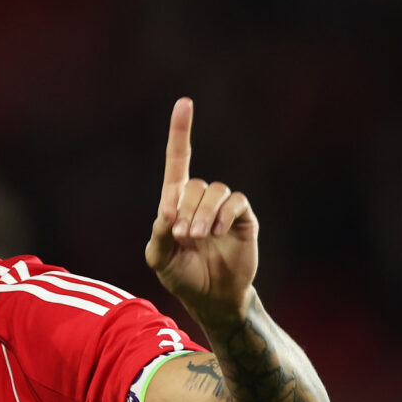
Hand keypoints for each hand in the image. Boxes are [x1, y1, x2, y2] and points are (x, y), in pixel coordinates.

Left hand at [145, 98, 258, 321]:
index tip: (185, 103)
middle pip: (194, 184)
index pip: (179, 160)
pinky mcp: (244, 218)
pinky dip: (223, 214)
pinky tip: (217, 232)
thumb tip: (168, 210)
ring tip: (196, 237)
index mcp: (177, 203)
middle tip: (181, 235)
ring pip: (214, 191)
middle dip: (185, 208)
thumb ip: (158, 233)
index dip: (181, 132)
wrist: (211, 298)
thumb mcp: (159, 258)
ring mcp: (223, 208)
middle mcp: (201, 200)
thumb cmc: (182, 276)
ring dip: (202, 213)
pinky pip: (236, 202)